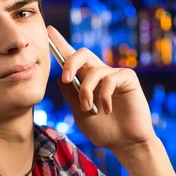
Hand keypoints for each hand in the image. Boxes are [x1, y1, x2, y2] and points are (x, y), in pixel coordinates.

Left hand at [47, 26, 156, 154]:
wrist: (126, 143)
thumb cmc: (104, 130)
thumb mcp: (80, 113)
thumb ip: (71, 95)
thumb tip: (61, 77)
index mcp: (87, 81)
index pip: (72, 58)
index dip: (60, 44)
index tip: (48, 31)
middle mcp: (100, 74)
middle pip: (82, 54)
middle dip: (70, 63)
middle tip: (66, 78)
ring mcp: (114, 75)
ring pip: (94, 71)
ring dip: (86, 91)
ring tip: (89, 109)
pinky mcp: (128, 79)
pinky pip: (110, 79)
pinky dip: (104, 96)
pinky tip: (107, 110)